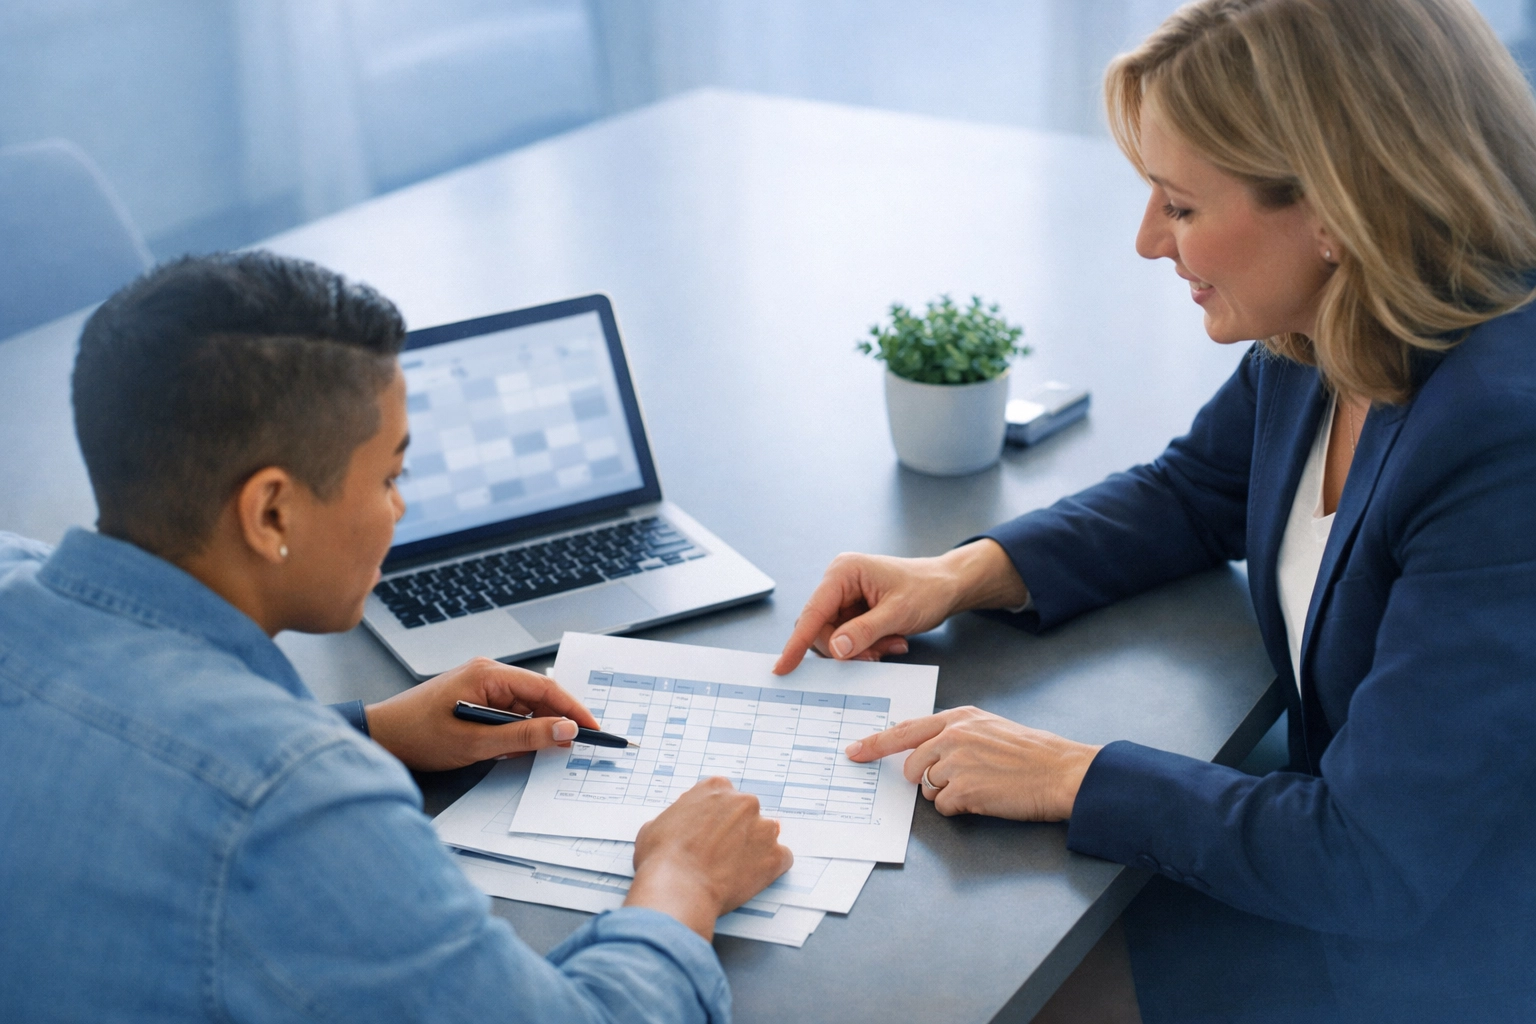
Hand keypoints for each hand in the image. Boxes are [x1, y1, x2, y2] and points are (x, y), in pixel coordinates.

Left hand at [364, 657, 599, 770]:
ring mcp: (481, 686)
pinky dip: (520, 731)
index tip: (594, 729)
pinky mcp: (475, 700)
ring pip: (525, 708)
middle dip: (559, 721)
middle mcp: (488, 673)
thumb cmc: (419, 735)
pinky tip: (522, 749)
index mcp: (489, 674)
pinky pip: (510, 714)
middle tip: (580, 746)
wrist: (380, 737)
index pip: (545, 688)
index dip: (573, 710)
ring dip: (538, 729)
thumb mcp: (477, 743)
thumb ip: (525, 737)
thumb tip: (566, 731)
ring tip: (551, 753)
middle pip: (538, 697)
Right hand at [624, 777, 793, 940]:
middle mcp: (744, 802)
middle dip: (737, 831)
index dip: (716, 817)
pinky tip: (752, 879)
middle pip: (747, 813)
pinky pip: (782, 860)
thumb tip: (677, 826)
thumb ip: (676, 817)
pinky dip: (771, 869)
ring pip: (766, 835)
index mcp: (715, 788)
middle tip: (721, 854)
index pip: (724, 796)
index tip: (711, 832)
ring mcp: (763, 828)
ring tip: (734, 870)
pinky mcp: (775, 856)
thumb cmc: (662, 858)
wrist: (677, 887)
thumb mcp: (655, 825)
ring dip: (755, 848)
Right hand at [773, 540, 1028, 673]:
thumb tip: (835, 650)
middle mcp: (838, 583)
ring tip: (891, 645)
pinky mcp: (853, 612)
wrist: (948, 586)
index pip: (813, 612)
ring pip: (833, 639)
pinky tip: (891, 642)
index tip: (783, 667)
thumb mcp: (898, 612)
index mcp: (843, 572)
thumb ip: (865, 631)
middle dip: (845, 649)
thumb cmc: (927, 589)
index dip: (796, 642)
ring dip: (860, 650)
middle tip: (875, 656)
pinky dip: (867, 648)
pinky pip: (847, 640)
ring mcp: (844, 598)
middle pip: (819, 629)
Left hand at [846, 706, 1100, 820]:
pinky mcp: (964, 790)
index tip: (853, 751)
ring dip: (948, 795)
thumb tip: (926, 752)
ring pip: (927, 789)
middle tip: (959, 781)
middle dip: (926, 780)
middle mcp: (953, 736)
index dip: (874, 743)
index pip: (904, 730)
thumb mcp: (989, 728)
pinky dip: (961, 809)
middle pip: (911, 766)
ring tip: (981, 786)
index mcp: (958, 718)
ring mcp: (957, 762)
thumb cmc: (1031, 753)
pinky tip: (986, 798)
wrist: (1061, 772)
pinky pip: (944, 807)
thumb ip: (955, 734)